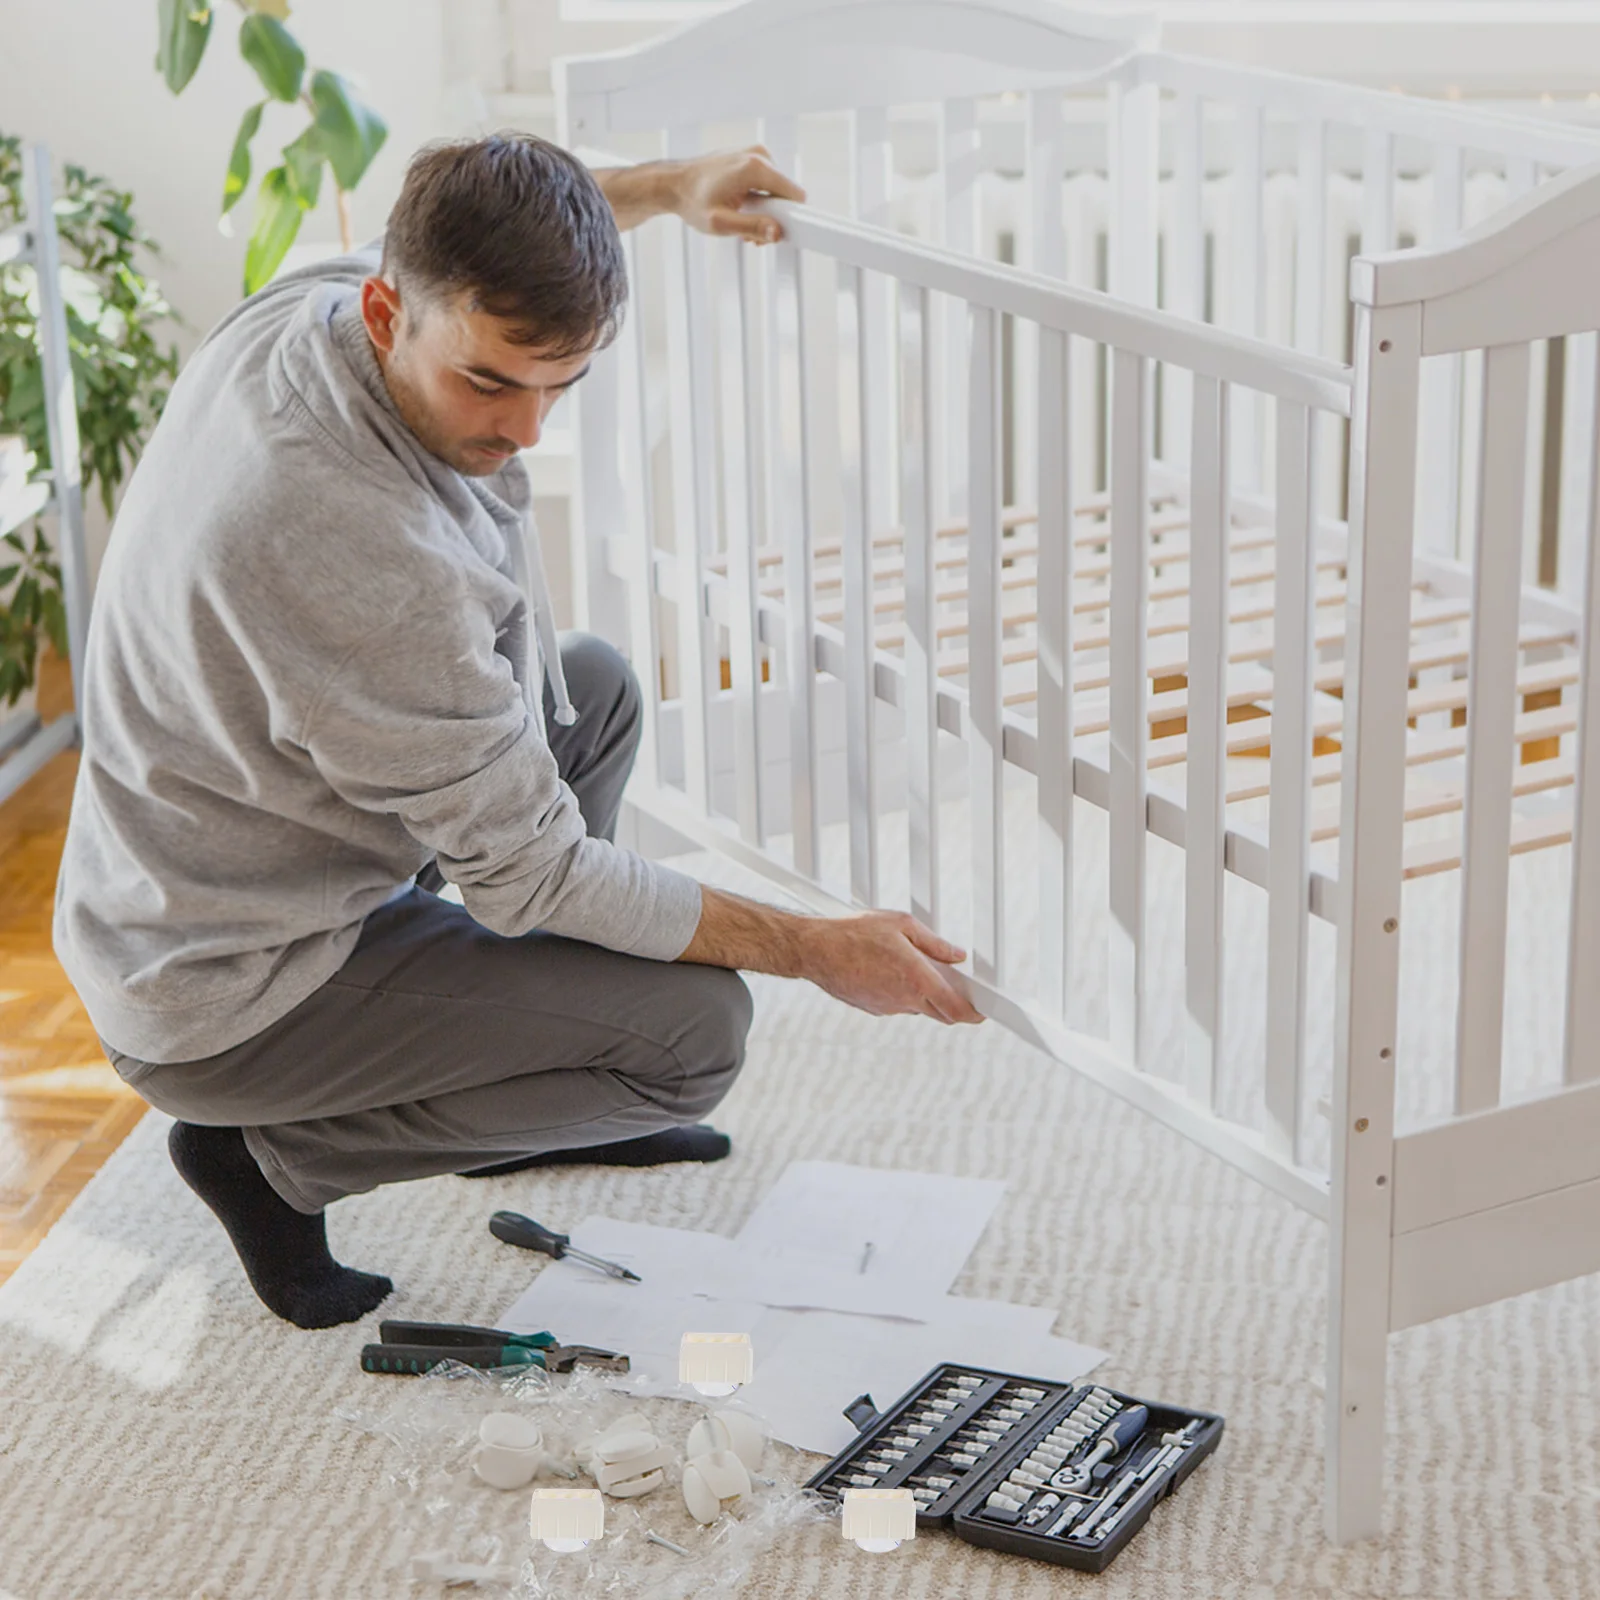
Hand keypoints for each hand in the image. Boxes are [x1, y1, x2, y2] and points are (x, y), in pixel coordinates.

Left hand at [673, 146, 805, 244]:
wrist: (673, 183)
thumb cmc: (692, 201)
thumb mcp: (721, 223)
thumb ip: (751, 228)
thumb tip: (777, 233)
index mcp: (756, 167)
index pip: (795, 195)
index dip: (790, 217)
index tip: (777, 233)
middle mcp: (759, 154)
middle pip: (785, 194)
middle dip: (772, 218)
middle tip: (748, 232)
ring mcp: (755, 153)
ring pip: (776, 191)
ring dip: (764, 211)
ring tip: (740, 221)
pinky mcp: (750, 157)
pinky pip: (766, 183)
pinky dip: (757, 200)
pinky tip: (740, 208)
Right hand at [796, 910, 985, 1024]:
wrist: (814, 950)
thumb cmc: (854, 933)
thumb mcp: (901, 924)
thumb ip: (934, 943)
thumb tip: (957, 955)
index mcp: (916, 979)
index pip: (956, 1009)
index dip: (975, 1014)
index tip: (984, 1010)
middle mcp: (904, 999)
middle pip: (941, 1013)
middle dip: (953, 1003)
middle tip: (958, 984)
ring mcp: (887, 1007)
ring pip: (918, 1006)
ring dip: (924, 993)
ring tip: (914, 966)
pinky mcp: (872, 1008)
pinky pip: (897, 1003)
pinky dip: (903, 992)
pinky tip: (891, 971)